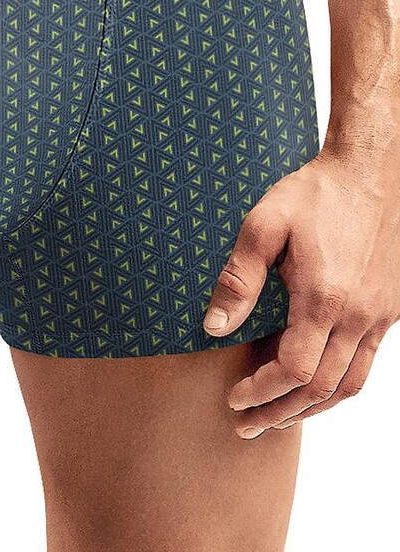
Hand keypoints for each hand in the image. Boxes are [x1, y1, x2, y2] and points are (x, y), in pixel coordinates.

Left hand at [202, 151, 399, 437]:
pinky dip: (339, 385)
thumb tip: (214, 328)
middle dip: (280, 413)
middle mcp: (358, 316)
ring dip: (312, 409)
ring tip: (279, 417)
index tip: (233, 398)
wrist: (371, 171)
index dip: (260, 393)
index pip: (293, 371)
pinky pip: (368, 364)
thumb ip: (239, 278)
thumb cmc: (314, 192)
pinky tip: (315, 383)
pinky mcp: (390, 308)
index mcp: (324, 299)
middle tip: (248, 424)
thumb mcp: (264, 224)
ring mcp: (380, 315)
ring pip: (350, 385)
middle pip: (321, 390)